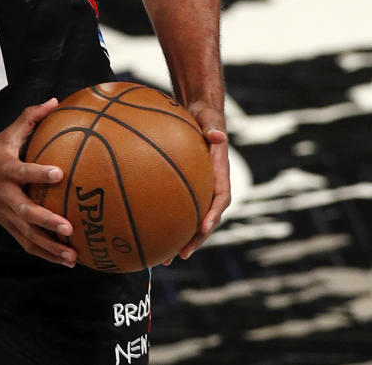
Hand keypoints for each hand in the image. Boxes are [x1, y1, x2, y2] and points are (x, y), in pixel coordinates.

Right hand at [0, 99, 78, 266]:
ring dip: (50, 248)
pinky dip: (45, 254)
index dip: (40, 173)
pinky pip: (26, 243)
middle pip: (26, 212)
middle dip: (47, 222)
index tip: (59, 173)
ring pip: (28, 235)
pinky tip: (65, 261)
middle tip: (68, 228)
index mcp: (6, 170)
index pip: (24, 171)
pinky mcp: (6, 225)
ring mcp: (5, 214)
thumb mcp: (5, 135)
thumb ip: (30, 119)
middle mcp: (6, 195)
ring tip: (72, 256)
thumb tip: (55, 102)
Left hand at [172, 102, 230, 260]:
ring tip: (165, 257)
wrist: (199, 114)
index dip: (213, 214)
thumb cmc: (204, 116)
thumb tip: (218, 134)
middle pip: (207, 218)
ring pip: (193, 219)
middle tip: (182, 254)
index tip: (204, 227)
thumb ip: (212, 127)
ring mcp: (200, 188)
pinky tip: (150, 233)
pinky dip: (168, 221)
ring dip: (182, 238)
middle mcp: (212, 185)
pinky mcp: (186, 187)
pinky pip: (178, 208)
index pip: (221, 197)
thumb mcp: (209, 118)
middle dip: (196, 238)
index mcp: (220, 172)